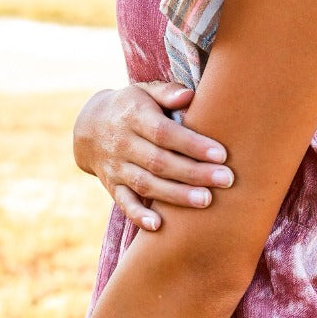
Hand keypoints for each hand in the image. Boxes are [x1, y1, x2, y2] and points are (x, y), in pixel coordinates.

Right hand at [72, 82, 234, 230]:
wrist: (90, 127)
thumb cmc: (133, 107)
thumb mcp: (145, 91)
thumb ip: (167, 92)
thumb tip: (190, 95)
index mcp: (134, 116)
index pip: (164, 133)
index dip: (192, 145)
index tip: (220, 154)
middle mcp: (122, 143)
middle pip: (159, 161)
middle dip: (193, 172)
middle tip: (226, 180)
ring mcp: (116, 167)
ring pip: (146, 184)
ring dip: (176, 195)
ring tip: (206, 200)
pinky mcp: (112, 186)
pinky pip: (124, 203)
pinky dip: (138, 215)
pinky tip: (159, 226)